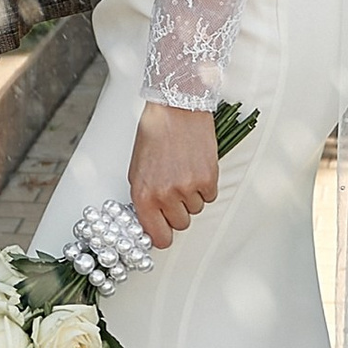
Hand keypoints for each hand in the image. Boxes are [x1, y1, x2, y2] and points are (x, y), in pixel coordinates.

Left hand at [130, 102, 219, 248]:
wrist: (176, 109)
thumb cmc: (155, 135)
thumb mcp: (137, 170)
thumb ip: (145, 199)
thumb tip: (152, 221)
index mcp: (143, 195)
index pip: (159, 237)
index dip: (164, 234)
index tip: (165, 229)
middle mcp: (165, 195)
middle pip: (180, 225)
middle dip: (178, 211)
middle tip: (174, 189)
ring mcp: (188, 188)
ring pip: (196, 210)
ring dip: (191, 196)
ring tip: (183, 171)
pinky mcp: (208, 179)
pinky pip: (210, 197)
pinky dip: (205, 186)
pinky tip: (195, 167)